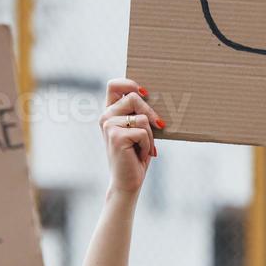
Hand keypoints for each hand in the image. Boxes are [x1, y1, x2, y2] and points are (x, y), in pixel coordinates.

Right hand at [101, 78, 163, 194]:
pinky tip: (139, 154)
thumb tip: (155, 97)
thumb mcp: (139, 131)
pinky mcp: (116, 136)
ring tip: (142, 147)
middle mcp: (106, 117)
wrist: (127, 182)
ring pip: (142, 118)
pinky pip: (143, 132)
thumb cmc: (136, 156)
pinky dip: (147, 145)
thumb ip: (140, 114)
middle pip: (133, 97)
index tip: (145, 93)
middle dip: (150, 112)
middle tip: (159, 125)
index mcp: (110, 112)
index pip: (114, 85)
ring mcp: (109, 125)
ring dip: (150, 135)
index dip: (130, 83)